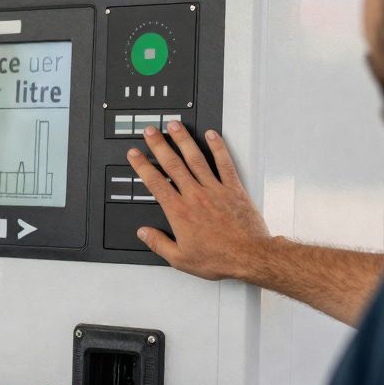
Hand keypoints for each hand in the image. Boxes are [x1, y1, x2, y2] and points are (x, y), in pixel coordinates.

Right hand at [128, 123, 272, 280]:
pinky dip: (218, 147)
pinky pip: (224, 163)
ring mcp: (215, 189)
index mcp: (179, 212)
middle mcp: (195, 196)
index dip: (142, 166)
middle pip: (172, 164)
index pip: (155, 182)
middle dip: (159, 145)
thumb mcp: (180, 258)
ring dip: (183, 140)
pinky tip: (211, 135)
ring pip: (195, 158)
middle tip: (151, 131)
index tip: (135, 154)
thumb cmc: (218, 258)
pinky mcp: (233, 189)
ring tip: (175, 126)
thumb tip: (144, 233)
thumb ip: (159, 243)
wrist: (248, 256)